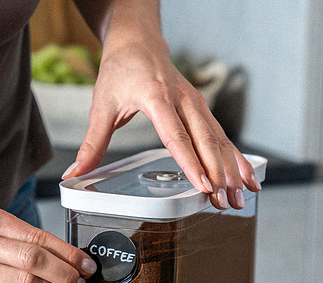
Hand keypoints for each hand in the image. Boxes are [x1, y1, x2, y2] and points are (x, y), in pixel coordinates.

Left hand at [61, 40, 261, 209]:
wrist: (139, 41)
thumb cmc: (120, 71)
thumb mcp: (101, 106)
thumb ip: (92, 143)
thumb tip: (74, 173)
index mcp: (156, 97)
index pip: (176, 135)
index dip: (191, 162)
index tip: (203, 184)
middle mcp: (183, 100)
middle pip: (205, 141)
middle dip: (218, 173)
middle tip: (224, 201)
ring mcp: (197, 104)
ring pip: (220, 140)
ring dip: (232, 170)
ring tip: (240, 197)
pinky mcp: (203, 109)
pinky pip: (223, 137)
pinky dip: (238, 158)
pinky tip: (248, 178)